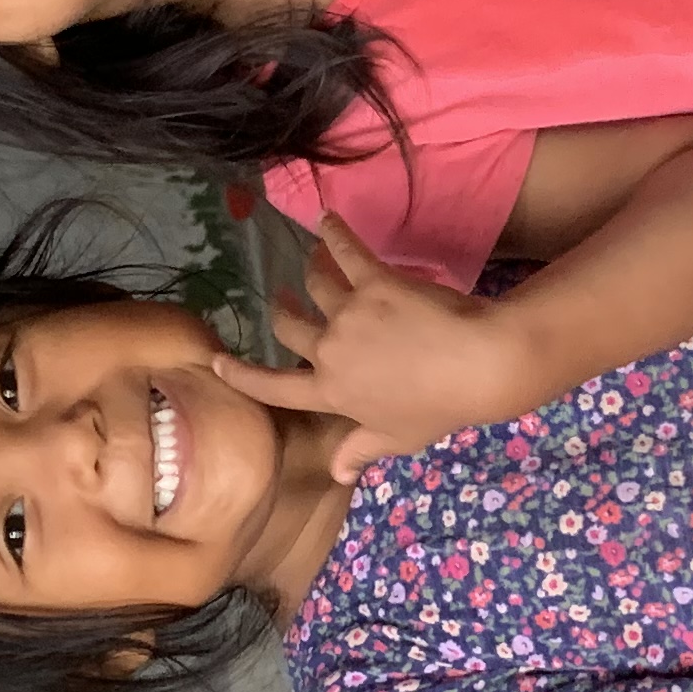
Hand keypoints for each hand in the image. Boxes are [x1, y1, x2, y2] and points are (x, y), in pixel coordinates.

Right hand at [207, 216, 545, 471]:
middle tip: (282, 300)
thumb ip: (360, 450)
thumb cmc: (439, 407)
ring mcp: (349, 312)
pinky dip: (333, 233)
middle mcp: (329, 351)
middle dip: (283, 312)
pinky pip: (346, 250)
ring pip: (316, 285)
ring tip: (308, 261)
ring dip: (309, 272)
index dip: (240, 375)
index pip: (274, 387)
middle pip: (291, 327)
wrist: (477, 363)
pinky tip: (327, 220)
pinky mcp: (374, 281)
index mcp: (331, 393)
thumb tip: (336, 472)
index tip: (215, 360)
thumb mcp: (398, 438)